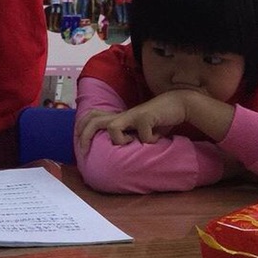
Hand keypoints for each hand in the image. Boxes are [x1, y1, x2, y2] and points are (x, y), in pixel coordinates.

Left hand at [76, 92, 191, 152]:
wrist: (178, 104)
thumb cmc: (159, 119)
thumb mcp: (140, 130)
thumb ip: (131, 137)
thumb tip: (122, 154)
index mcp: (120, 117)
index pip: (93, 116)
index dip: (82, 127)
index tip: (79, 142)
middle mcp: (123, 115)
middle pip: (94, 120)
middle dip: (85, 135)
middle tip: (84, 150)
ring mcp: (133, 115)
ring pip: (112, 127)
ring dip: (118, 140)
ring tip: (130, 142)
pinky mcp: (146, 117)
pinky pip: (143, 136)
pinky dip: (150, 140)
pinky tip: (158, 138)